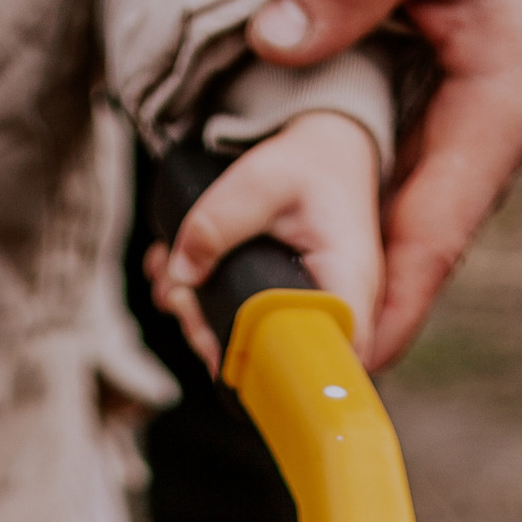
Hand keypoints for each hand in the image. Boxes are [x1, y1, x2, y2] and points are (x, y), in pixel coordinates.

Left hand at [145, 108, 382, 377]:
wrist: (326, 150)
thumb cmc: (309, 164)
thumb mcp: (262, 179)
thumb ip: (220, 221)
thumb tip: (180, 275)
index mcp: (348, 287)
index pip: (325, 361)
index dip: (272, 371)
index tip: (220, 352)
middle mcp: (338, 314)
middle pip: (277, 363)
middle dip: (213, 341)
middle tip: (179, 299)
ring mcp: (314, 318)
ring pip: (255, 351)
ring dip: (201, 324)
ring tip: (173, 283)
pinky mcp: (291, 313)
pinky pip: (247, 329)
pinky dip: (207, 309)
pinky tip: (181, 279)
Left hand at [245, 0, 521, 366]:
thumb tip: (274, 40)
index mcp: (494, 121)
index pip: (431, 244)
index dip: (381, 315)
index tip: (331, 377)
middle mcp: (479, 158)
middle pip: (405, 268)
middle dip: (337, 322)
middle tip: (251, 370)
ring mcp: (456, 156)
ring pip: (387, 245)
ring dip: (325, 287)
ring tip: (237, 329)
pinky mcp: (430, 143)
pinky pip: (377, 209)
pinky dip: (327, 239)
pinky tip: (265, 260)